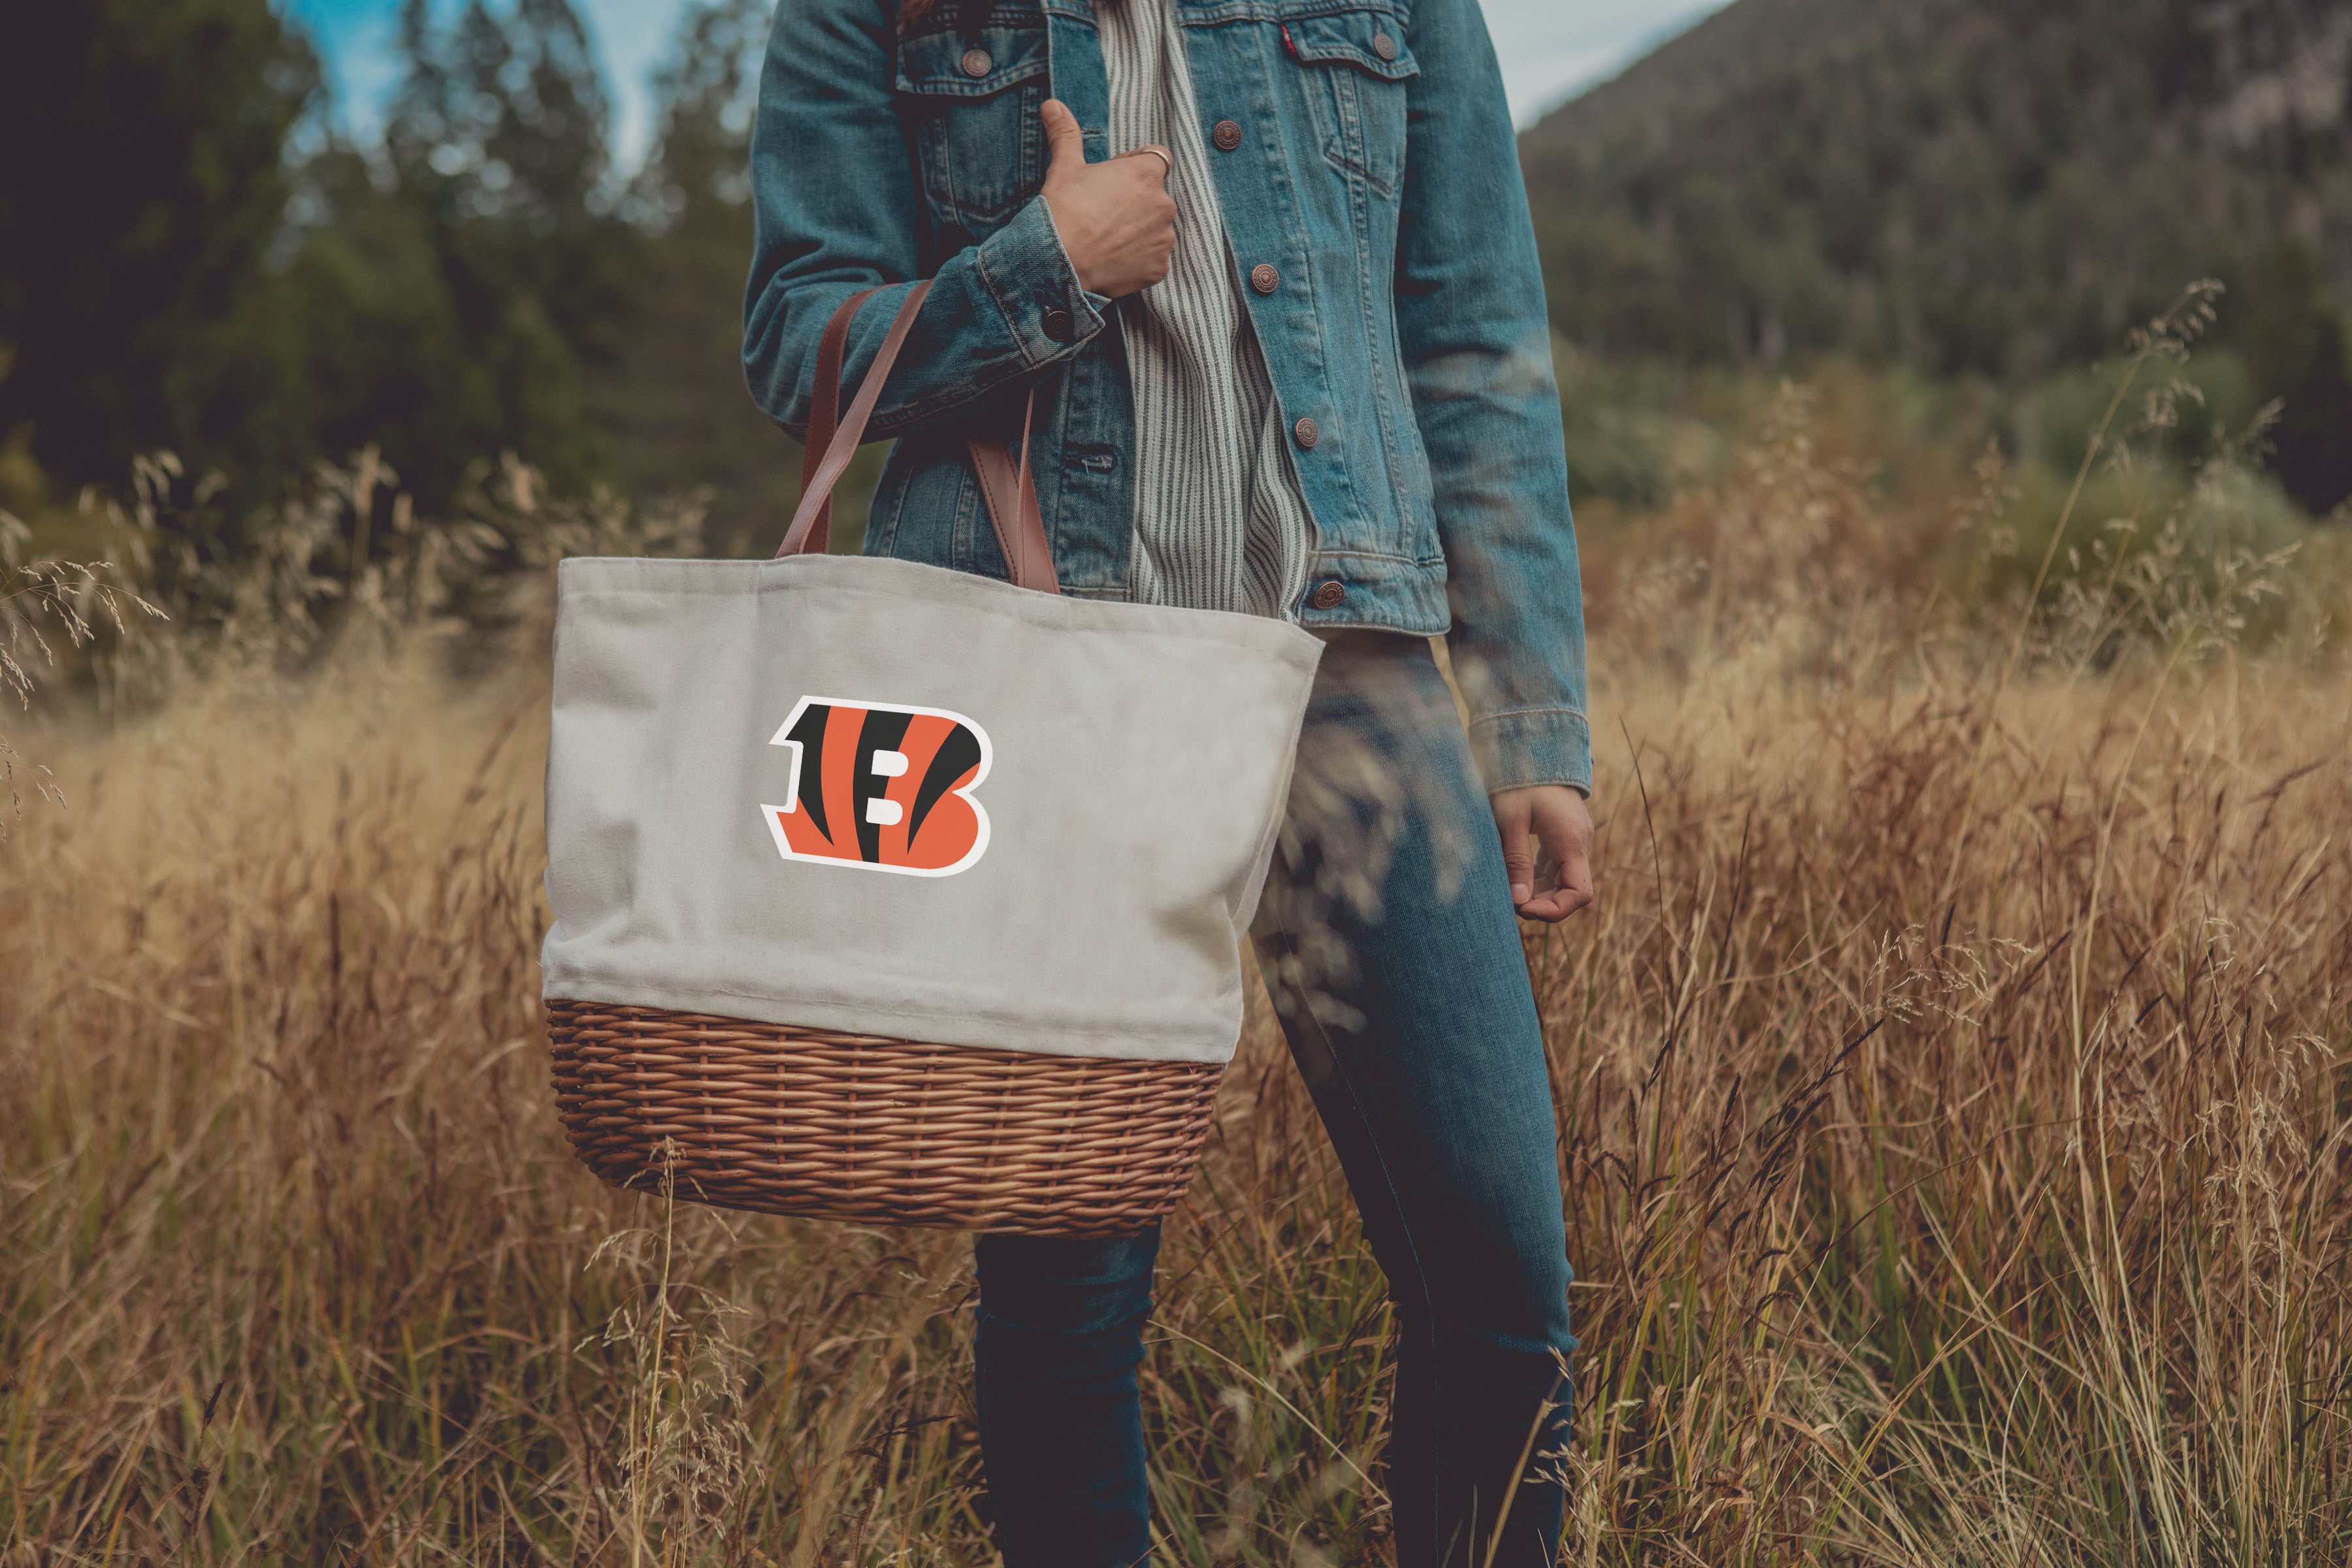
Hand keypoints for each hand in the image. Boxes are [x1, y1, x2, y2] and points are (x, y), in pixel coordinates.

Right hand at [1039, 98, 1175, 297]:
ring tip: (1105, 238)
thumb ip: (1066, 133)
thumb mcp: (1064, 167)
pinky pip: (1153, 259)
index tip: (1111, 180)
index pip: (1157, 158)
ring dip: (1138, 231)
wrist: (1057, 263)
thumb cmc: (1062, 210)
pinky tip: (1112, 259)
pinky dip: (1138, 259)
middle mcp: (1164, 204)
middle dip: (1135, 202)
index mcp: (1147, 173)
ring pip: (1155, 229)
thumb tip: (1052, 104)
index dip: (1135, 167)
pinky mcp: (1159, 269)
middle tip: (1101, 213)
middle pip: (1155, 197)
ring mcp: (1164, 239)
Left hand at [1491, 785, 1593, 922]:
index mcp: (1571, 841)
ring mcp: (1573, 838)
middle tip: (1509, 903)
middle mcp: (1579, 842)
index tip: (1523, 909)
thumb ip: (1516, 860)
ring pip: (1562, 879)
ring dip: (1538, 891)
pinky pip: (1556, 866)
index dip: (1554, 910)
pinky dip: (1538, 877)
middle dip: (1542, 903)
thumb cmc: (1519, 779)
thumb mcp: (1511, 819)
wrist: (1533, 745)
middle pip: (1571, 890)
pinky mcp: (1564, 834)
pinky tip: (1515, 877)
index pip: (1579, 893)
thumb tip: (1518, 901)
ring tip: (1508, 891)